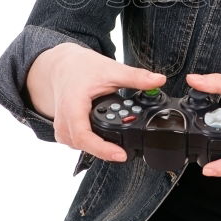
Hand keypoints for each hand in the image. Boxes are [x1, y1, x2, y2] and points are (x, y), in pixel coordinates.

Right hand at [27, 43, 165, 161]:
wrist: (62, 66)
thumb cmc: (80, 67)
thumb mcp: (111, 70)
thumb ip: (135, 77)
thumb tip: (159, 80)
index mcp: (73, 106)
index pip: (84, 136)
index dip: (102, 149)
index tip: (120, 155)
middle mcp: (64, 119)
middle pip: (82, 145)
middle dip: (105, 150)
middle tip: (126, 151)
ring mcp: (61, 126)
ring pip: (78, 146)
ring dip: (97, 146)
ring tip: (116, 143)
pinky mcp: (64, 129)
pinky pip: (76, 142)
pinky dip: (91, 142)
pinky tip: (103, 138)